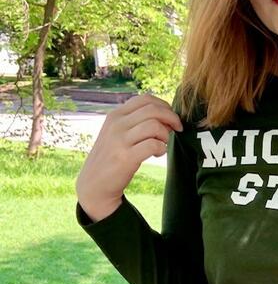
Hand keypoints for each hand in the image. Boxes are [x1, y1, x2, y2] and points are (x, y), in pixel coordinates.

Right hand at [75, 92, 183, 213]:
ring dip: (165, 134)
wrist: (95, 183)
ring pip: (154, 125)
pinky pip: (153, 145)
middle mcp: (116, 124)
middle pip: (153, 109)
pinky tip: (157, 154)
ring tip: (163, 144)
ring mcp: (119, 140)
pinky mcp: (125, 157)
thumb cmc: (112, 157)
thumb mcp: (116, 133)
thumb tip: (164, 116)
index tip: (171, 118)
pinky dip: (162, 149)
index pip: (145, 99)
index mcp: (115, 115)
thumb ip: (134, 122)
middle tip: (177, 129)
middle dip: (171, 118)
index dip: (164, 106)